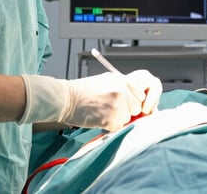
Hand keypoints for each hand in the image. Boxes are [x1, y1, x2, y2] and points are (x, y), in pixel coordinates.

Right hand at [19, 70, 161, 130]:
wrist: (66, 99)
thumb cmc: (83, 91)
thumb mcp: (106, 81)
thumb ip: (122, 87)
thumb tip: (137, 99)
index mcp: (122, 79)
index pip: (140, 95)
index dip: (132, 102)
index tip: (125, 105)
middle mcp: (123, 90)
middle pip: (137, 107)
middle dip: (126, 111)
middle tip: (109, 109)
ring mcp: (119, 104)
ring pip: (129, 118)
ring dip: (118, 119)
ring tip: (103, 112)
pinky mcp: (113, 118)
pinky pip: (119, 126)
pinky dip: (110, 126)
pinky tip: (99, 118)